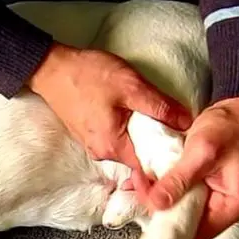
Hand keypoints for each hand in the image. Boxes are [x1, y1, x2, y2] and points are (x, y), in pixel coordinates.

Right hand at [28, 43, 193, 193]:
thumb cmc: (88, 76)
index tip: (183, 155)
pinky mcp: (88, 135)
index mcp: (113, 147)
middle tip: (177, 133)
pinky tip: (134, 116)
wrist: (52, 68)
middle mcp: (101, 153)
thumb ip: (161, 107)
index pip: (147, 170)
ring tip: (157, 122)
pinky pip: (115, 140)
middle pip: (138, 160)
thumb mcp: (132, 86)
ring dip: (142, 139)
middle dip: (157, 149)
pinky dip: (128, 132)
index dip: (167, 164)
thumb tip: (186, 122)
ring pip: (127, 149)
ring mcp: (92, 145)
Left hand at [143, 97, 238, 238]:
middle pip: (188, 224)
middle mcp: (228, 207)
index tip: (147, 210)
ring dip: (161, 198)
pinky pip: (184, 195)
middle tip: (141, 189)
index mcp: (234, 205)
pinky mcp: (208, 186)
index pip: (198, 234)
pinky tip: (151, 180)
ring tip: (142, 183)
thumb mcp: (202, 151)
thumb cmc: (232, 125)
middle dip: (161, 210)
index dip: (170, 228)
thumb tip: (156, 203)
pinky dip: (167, 189)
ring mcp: (218, 197)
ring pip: (183, 209)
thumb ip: (178, 180)